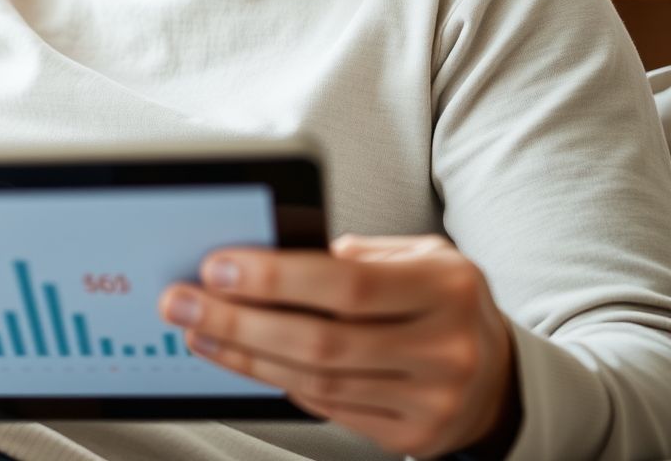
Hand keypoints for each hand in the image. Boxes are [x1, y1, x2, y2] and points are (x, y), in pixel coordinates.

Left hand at [158, 234, 517, 457]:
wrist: (499, 375)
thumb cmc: (442, 302)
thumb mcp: (417, 258)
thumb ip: (353, 255)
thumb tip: (267, 248)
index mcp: (446, 287)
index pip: (347, 282)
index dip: (275, 277)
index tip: (218, 266)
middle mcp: (446, 347)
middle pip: (322, 339)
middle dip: (239, 319)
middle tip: (182, 300)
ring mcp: (431, 399)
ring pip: (316, 379)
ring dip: (244, 353)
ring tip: (198, 327)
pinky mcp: (411, 435)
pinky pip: (326, 407)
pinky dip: (275, 380)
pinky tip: (240, 357)